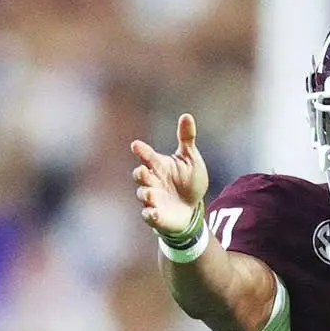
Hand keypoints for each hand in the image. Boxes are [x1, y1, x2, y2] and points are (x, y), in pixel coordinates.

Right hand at [130, 113, 208, 234]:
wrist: (192, 208)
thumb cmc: (188, 181)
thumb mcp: (190, 159)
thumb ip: (186, 139)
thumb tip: (186, 115)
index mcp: (159, 165)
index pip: (147, 155)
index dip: (141, 151)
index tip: (136, 145)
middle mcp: (152, 180)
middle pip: (140, 176)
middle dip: (140, 174)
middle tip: (142, 171)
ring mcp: (152, 198)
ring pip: (143, 195)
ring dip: (146, 194)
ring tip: (151, 193)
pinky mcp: (156, 215)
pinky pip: (149, 215)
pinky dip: (151, 214)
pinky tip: (154, 213)